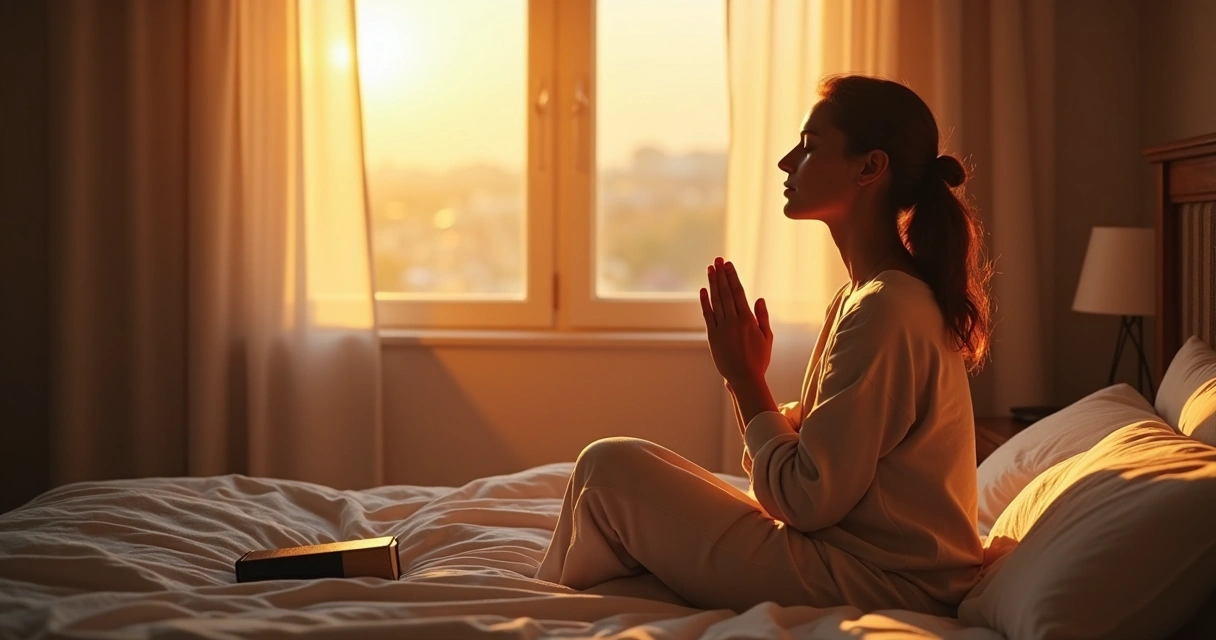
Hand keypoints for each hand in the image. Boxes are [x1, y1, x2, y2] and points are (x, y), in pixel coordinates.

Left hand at [699, 257, 772, 385]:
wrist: (744, 378)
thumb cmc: (759, 359)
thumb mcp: (767, 337)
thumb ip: (762, 317)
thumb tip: (759, 298)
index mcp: (748, 320)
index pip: (738, 292)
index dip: (732, 277)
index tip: (728, 264)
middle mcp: (734, 321)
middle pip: (726, 293)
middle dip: (721, 275)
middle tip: (717, 260)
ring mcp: (722, 328)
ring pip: (716, 301)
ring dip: (713, 283)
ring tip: (710, 269)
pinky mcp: (712, 336)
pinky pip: (708, 315)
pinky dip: (705, 302)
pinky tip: (703, 290)